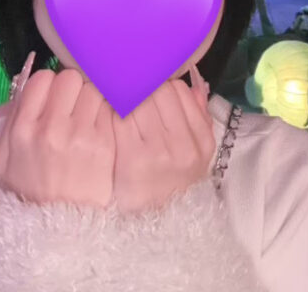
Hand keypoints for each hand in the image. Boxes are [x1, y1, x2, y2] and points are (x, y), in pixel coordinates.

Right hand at [0, 52, 115, 206]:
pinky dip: (109, 113)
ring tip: (91, 117)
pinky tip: (104, 126)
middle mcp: (51, 128)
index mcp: (23, 128)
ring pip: (95, 90)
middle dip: (74, 88)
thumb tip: (31, 87)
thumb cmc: (31, 191)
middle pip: (71, 79)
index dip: (52, 85)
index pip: (43, 79)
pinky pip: (111, 109)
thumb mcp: (4, 159)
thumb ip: (14, 120)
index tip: (56, 97)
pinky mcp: (105, 144)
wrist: (58, 228)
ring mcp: (81, 135)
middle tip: (76, 105)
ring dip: (95, 99)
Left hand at [112, 66, 213, 212]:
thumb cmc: (168, 183)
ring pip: (139, 100)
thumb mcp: (194, 156)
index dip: (158, 82)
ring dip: (123, 94)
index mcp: (201, 141)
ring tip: (114, 95)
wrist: (151, 224)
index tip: (144, 84)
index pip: (178, 92)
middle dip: (139, 85)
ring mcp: (158, 150)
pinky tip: (106, 111)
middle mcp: (184, 144)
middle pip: (158, 91)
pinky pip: (121, 117)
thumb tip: (195, 85)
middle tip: (124, 84)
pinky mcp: (132, 156)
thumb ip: (197, 119)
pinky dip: (111, 110)